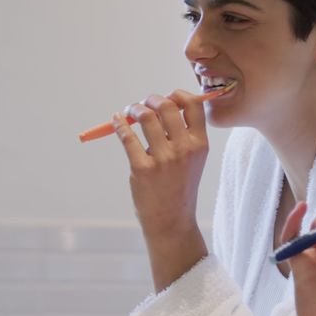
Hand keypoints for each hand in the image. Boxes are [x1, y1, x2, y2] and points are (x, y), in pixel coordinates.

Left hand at [112, 90, 209, 289]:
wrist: (171, 220)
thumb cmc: (179, 186)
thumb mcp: (193, 159)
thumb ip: (183, 134)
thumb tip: (162, 104)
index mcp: (199, 144)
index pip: (193, 105)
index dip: (178, 94)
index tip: (167, 97)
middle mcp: (184, 149)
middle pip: (167, 105)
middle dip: (151, 99)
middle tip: (144, 104)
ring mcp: (163, 159)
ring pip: (146, 117)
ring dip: (134, 109)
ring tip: (129, 112)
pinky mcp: (142, 169)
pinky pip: (127, 137)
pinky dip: (118, 124)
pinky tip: (116, 121)